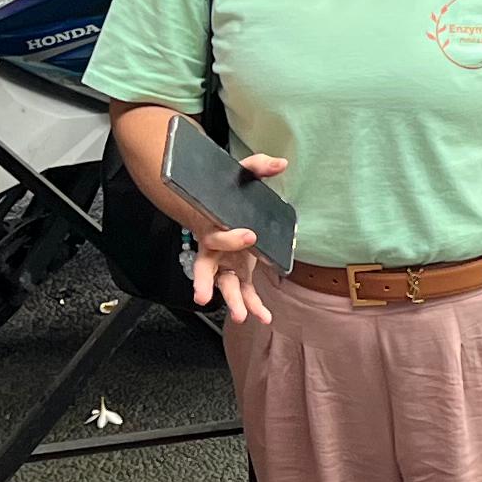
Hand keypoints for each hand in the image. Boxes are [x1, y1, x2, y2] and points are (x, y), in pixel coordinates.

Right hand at [188, 153, 287, 326]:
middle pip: (205, 266)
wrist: (214, 205)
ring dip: (232, 301)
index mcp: (211, 224)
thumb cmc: (227, 192)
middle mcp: (214, 247)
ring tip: (241, 316)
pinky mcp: (238, 270)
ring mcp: (225, 261)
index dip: (231, 238)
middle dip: (204, 282)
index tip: (250, 236)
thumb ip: (257, 167)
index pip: (216, 234)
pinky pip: (243, 291)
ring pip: (223, 284)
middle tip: (202, 296)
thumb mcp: (239, 174)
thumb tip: (280, 164)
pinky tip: (263, 317)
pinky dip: (253, 305)